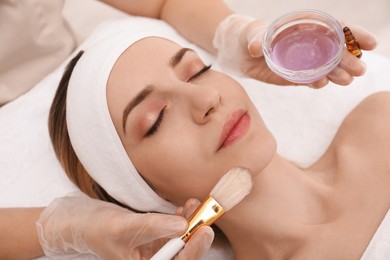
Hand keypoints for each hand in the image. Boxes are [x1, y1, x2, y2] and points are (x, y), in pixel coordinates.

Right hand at [36, 192, 213, 258]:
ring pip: (182, 240)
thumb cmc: (97, 228)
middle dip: (195, 234)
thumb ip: (153, 226)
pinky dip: (182, 219)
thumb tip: (182, 225)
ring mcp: (156, 251)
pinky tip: (185, 208)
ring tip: (194, 205)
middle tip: (205, 215)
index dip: (194, 250)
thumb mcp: (124, 227)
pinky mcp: (156, 238)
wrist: (84, 221)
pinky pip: (175, 231)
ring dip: (190, 223)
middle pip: (183, 254)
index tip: (205, 231)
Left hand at [213, 14, 376, 87]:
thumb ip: (256, 39)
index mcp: (305, 26)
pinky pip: (310, 79)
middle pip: (335, 50)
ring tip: (346, 80)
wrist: (240, 54)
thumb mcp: (251, 34)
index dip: (353, 34)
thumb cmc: (249, 36)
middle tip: (359, 70)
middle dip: (349, 59)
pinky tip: (322, 84)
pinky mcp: (295, 76)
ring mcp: (304, 61)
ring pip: (326, 67)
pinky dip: (317, 82)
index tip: (369, 43)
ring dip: (338, 73)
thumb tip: (256, 48)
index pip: (334, 28)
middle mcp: (309, 44)